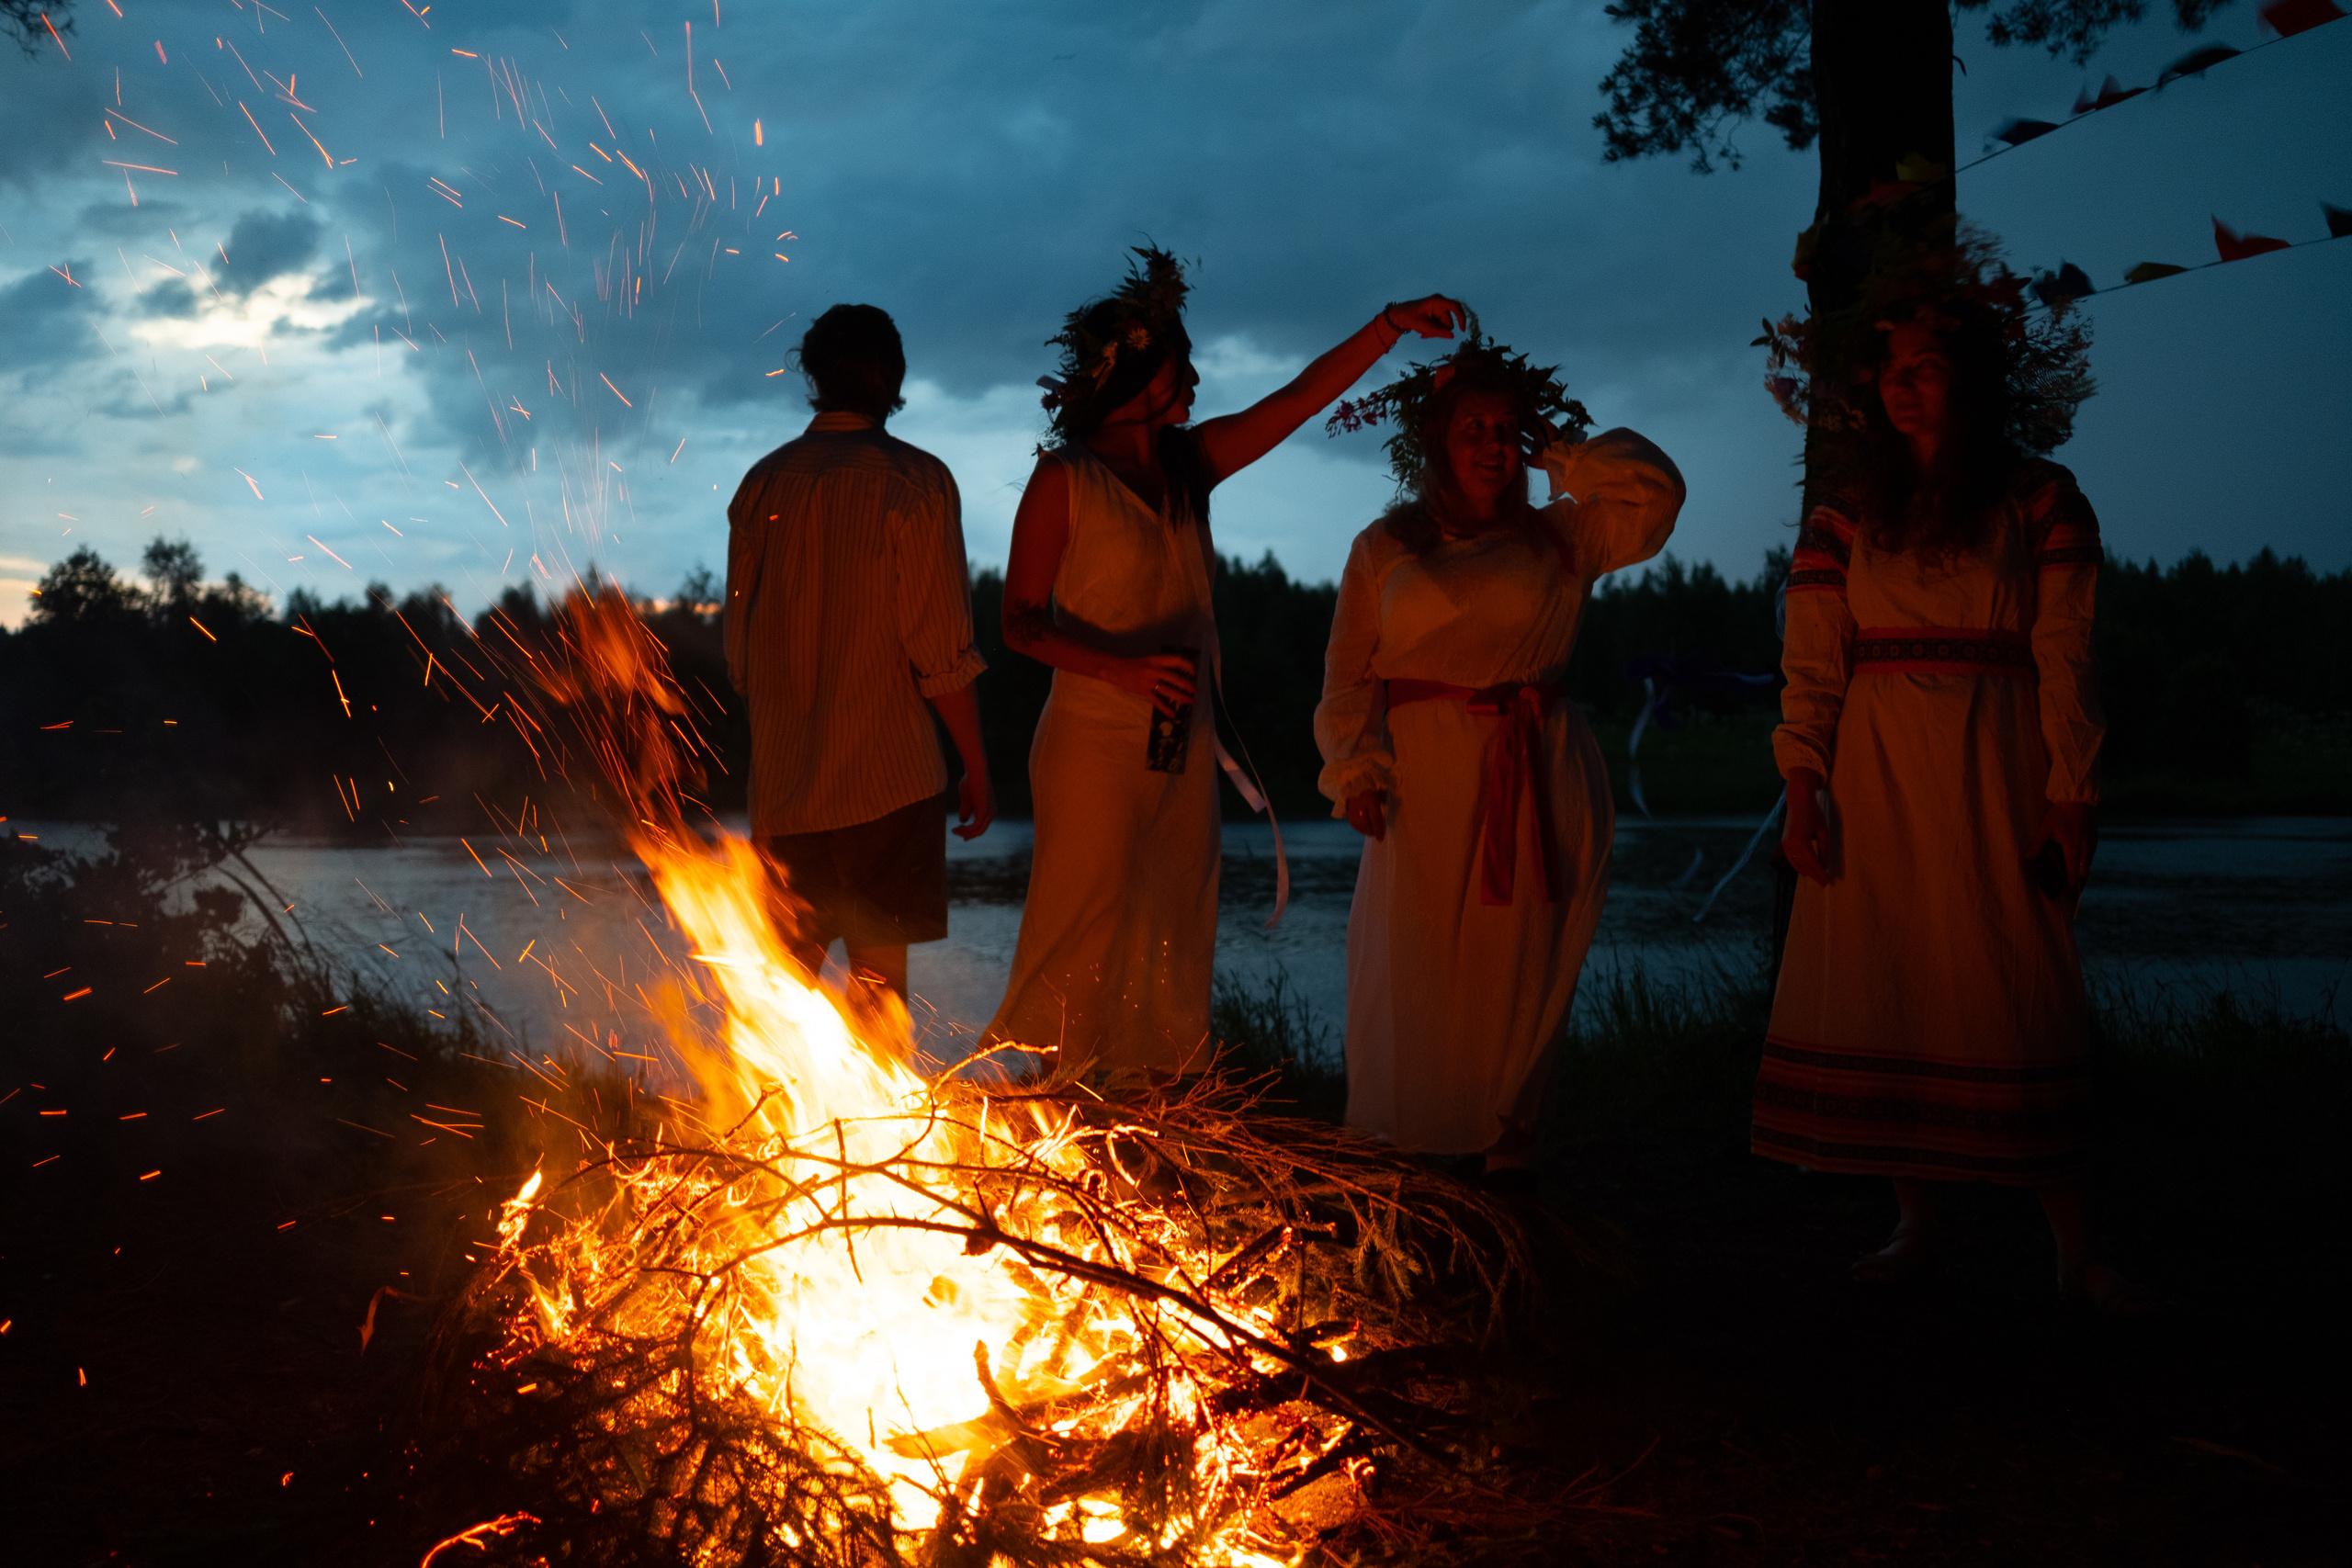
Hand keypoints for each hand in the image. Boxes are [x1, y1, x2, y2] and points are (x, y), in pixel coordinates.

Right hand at [953, 767, 994, 841]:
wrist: (975, 771)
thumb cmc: (970, 781)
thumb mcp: (967, 799)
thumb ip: (966, 810)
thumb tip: (963, 821)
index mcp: (990, 809)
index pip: (982, 825)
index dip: (971, 831)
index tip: (959, 832)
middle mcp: (992, 812)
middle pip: (980, 830)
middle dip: (968, 834)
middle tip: (955, 833)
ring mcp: (990, 812)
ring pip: (978, 830)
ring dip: (965, 833)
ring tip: (954, 831)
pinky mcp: (984, 812)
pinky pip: (976, 827)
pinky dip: (966, 830)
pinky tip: (957, 827)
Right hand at [1105, 650, 1198, 716]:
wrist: (1115, 669)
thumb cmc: (1134, 665)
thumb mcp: (1149, 661)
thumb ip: (1162, 666)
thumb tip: (1179, 675)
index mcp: (1156, 660)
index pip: (1176, 660)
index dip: (1187, 665)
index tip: (1194, 672)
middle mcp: (1154, 669)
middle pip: (1175, 677)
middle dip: (1187, 685)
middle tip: (1195, 691)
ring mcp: (1148, 681)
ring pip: (1168, 690)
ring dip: (1181, 697)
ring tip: (1190, 701)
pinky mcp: (1142, 691)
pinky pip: (1156, 701)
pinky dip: (1165, 708)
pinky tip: (1172, 714)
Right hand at [1345, 788, 1386, 840]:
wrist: (1357, 780)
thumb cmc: (1373, 787)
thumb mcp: (1382, 792)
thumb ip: (1386, 802)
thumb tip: (1390, 812)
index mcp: (1370, 799)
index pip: (1375, 818)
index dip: (1378, 829)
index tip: (1381, 838)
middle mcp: (1359, 804)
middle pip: (1364, 823)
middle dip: (1371, 831)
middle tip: (1376, 835)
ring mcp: (1351, 806)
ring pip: (1357, 824)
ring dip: (1364, 830)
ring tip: (1370, 832)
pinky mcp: (1346, 808)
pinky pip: (1352, 821)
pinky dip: (1358, 827)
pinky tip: (1363, 828)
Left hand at [1383, 295, 1468, 341]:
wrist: (1400, 315)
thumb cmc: (1409, 316)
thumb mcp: (1422, 325)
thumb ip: (1437, 331)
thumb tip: (1452, 336)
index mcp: (1437, 301)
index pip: (1455, 306)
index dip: (1461, 318)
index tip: (1462, 330)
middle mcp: (1441, 304)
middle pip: (1448, 324)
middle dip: (1439, 331)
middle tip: (1424, 334)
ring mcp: (1440, 310)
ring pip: (1445, 328)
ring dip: (1434, 333)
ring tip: (1422, 332)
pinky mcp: (1438, 316)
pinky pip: (1441, 328)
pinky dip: (1433, 332)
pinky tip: (1423, 332)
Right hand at [1782, 767, 1831, 884]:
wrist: (1798, 801)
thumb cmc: (1813, 814)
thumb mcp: (1822, 831)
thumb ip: (1823, 849)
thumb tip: (1825, 865)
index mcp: (1801, 841)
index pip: (1812, 863)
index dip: (1820, 873)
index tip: (1827, 882)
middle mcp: (1791, 844)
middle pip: (1804, 865)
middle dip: (1814, 875)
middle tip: (1823, 883)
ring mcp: (1786, 843)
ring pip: (1796, 863)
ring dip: (1806, 872)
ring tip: (1815, 878)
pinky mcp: (1784, 842)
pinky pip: (1791, 858)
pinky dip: (1798, 865)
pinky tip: (1804, 870)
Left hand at [2035, 800, 2096, 890]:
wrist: (2079, 797)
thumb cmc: (2061, 813)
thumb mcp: (2046, 829)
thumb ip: (2038, 845)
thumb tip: (2028, 858)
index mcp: (2074, 849)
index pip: (2073, 874)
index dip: (2071, 886)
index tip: (2069, 896)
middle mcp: (2086, 849)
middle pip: (2084, 873)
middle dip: (2080, 884)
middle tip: (2074, 893)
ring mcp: (2092, 843)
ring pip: (2088, 864)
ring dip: (2083, 873)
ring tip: (2077, 881)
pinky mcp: (2094, 837)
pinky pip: (2091, 854)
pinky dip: (2086, 862)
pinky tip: (2081, 862)